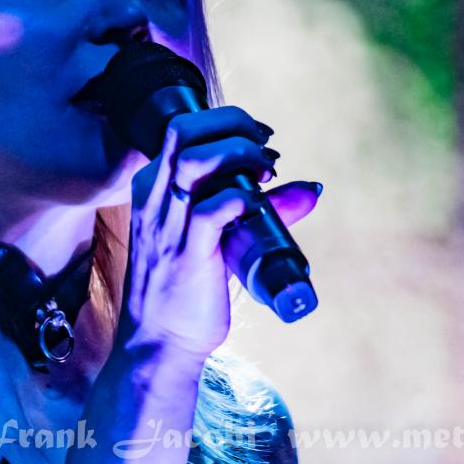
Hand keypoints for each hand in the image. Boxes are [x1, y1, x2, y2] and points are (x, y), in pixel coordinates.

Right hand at [115, 106, 321, 360]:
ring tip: (264, 171)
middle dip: (233, 124)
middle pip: (185, 131)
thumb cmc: (186, 287)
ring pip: (196, 160)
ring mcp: (168, 224)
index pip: (183, 128)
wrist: (158, 342)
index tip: (260, 137)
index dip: (228, 121)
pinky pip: (213, 209)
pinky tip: (257, 206)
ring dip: (239, 154)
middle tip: (265, 146)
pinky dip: (243, 199)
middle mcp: (155, 197)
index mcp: (153, 186)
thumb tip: (310, 188)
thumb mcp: (212, 235)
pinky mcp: (188, 252)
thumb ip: (257, 207)